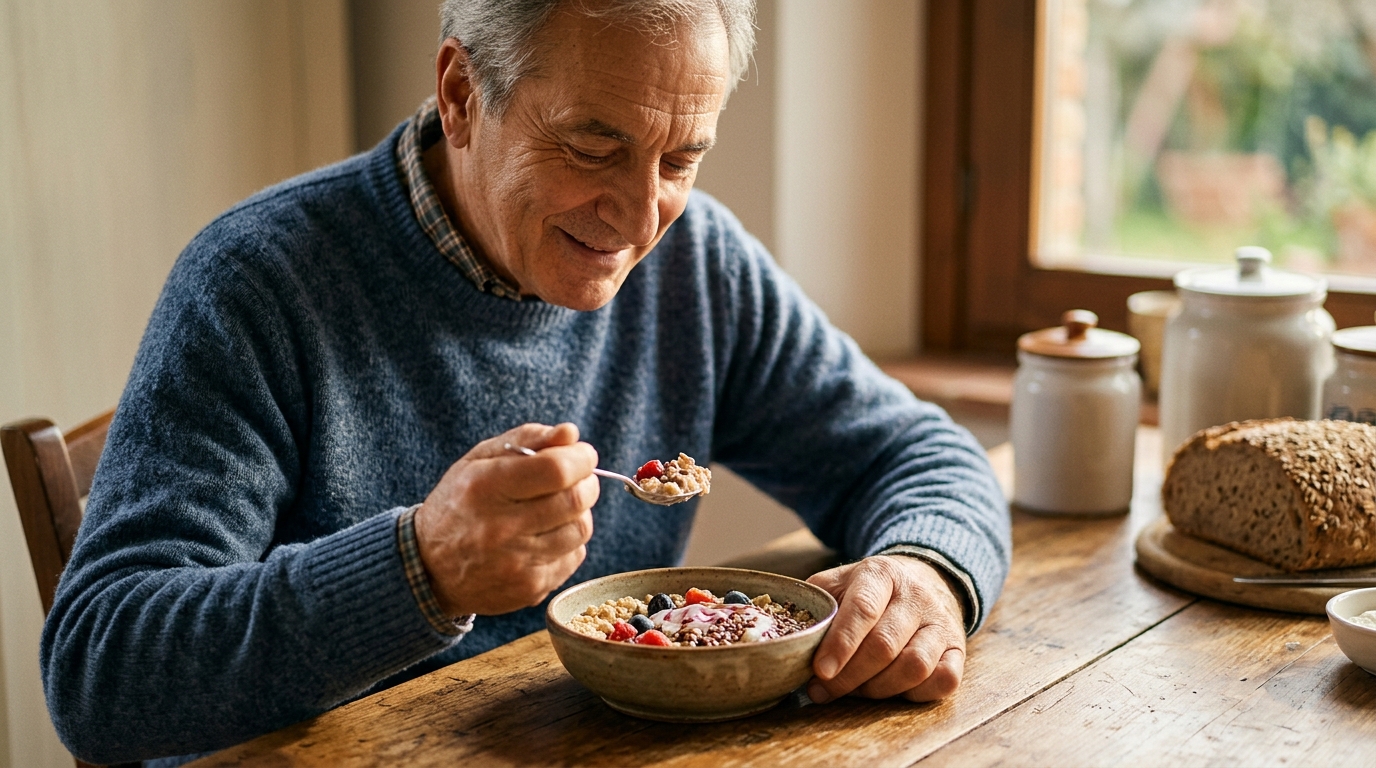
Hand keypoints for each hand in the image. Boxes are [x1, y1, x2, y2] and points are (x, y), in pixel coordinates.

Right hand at [414, 423, 599, 616]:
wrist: (430, 568)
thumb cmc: (460, 502)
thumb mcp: (480, 460)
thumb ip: (527, 439)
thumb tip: (570, 433)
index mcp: (486, 487)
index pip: (556, 470)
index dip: (581, 458)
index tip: (583, 454)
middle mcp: (500, 528)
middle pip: (575, 500)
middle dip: (586, 483)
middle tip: (576, 479)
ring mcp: (516, 564)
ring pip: (580, 529)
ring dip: (579, 513)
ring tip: (557, 508)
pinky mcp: (529, 589)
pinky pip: (574, 557)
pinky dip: (569, 542)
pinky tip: (545, 536)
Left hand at [805, 555, 966, 702]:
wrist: (925, 580)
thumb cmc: (871, 590)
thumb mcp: (840, 583)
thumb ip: (817, 606)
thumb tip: (791, 643)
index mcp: (881, 573)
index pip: (862, 608)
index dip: (841, 643)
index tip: (820, 671)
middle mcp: (916, 596)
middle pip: (884, 645)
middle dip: (849, 676)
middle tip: (824, 690)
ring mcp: (941, 623)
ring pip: (914, 666)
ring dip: (879, 688)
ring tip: (856, 690)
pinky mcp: (959, 649)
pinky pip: (943, 680)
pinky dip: (915, 694)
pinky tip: (892, 691)